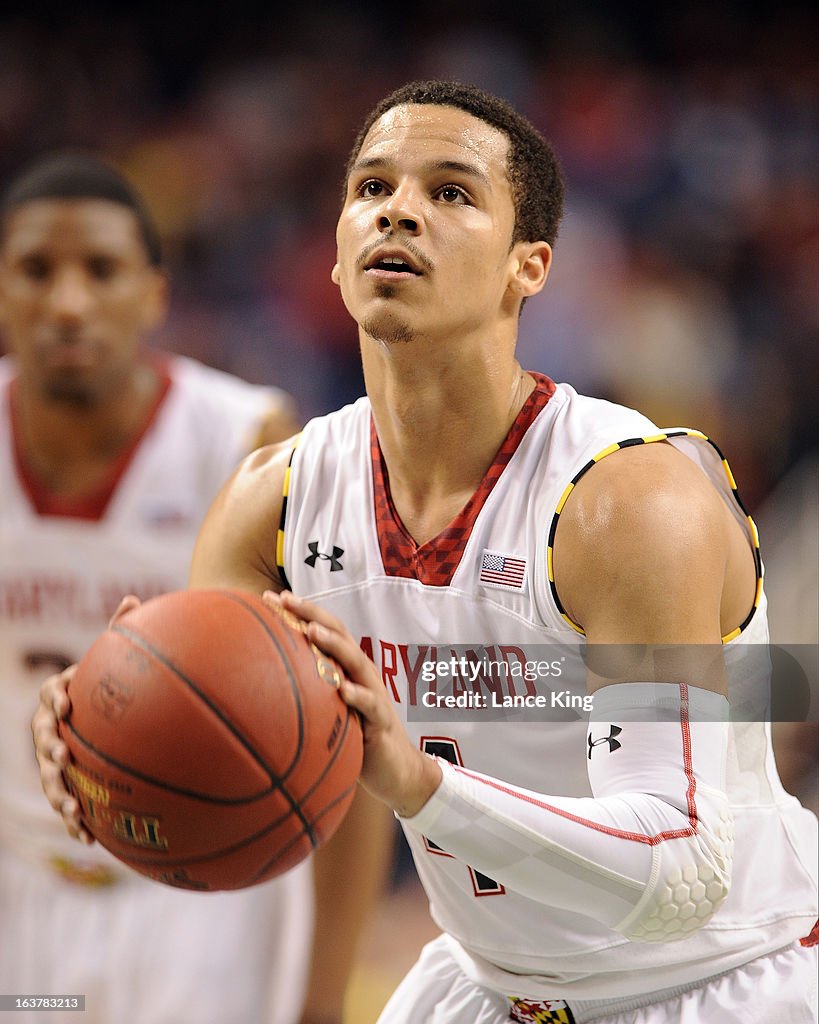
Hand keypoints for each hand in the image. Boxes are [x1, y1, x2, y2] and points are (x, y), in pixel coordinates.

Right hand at [29, 594, 142, 844]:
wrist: (101, 710)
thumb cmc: (109, 680)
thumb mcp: (114, 657)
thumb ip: (120, 632)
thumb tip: (131, 598)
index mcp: (62, 694)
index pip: (51, 694)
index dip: (56, 700)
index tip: (66, 707)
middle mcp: (52, 726)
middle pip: (42, 740)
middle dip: (50, 751)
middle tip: (62, 759)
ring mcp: (56, 756)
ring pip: (49, 777)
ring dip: (60, 794)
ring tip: (74, 812)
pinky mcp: (68, 780)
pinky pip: (67, 800)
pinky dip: (75, 819)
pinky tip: (90, 840)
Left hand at [264, 591, 441, 816]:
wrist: (394, 769)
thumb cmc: (356, 735)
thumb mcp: (327, 710)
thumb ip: (305, 693)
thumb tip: (259, 688)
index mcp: (345, 667)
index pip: (323, 630)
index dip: (300, 612)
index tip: (269, 598)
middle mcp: (360, 673)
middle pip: (339, 634)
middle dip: (313, 613)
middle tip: (286, 599)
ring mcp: (373, 693)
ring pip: (355, 661)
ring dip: (334, 644)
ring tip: (313, 631)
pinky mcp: (380, 720)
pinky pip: (370, 704)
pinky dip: (357, 694)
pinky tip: (342, 689)